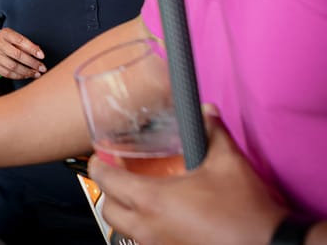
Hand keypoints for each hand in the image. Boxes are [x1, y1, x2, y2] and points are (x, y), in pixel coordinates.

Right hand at [0, 28, 45, 78]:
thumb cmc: (4, 44)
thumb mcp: (12, 38)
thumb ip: (25, 44)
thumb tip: (38, 52)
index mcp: (4, 34)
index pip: (20, 41)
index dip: (32, 49)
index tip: (42, 56)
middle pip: (17, 55)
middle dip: (32, 63)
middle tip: (42, 68)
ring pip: (13, 66)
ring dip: (27, 72)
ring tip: (36, 73)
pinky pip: (8, 73)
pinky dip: (19, 76)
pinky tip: (26, 75)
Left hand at [89, 106, 286, 244]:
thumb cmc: (246, 212)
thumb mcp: (227, 162)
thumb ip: (211, 132)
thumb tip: (205, 112)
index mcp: (152, 201)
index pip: (106, 182)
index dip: (98, 166)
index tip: (99, 158)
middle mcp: (150, 228)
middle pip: (108, 211)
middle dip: (109, 193)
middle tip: (119, 177)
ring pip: (127, 231)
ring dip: (128, 214)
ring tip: (142, 197)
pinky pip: (149, 243)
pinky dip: (148, 230)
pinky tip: (166, 218)